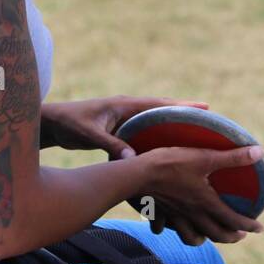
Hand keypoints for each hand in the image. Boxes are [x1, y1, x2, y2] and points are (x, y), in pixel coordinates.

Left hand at [39, 96, 208, 159]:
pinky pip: (144, 133)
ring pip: (155, 123)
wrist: (51, 123)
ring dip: (173, 129)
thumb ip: (110, 144)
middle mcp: (127, 109)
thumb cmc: (68, 124)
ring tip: (197, 137)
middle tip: (212, 122)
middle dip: (185, 116)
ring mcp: (124, 119)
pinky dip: (157, 139)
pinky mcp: (119, 130)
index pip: (159, 104)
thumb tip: (133, 159)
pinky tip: (168, 152)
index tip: (206, 108)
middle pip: (163, 112)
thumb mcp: (90, 134)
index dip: (182, 107)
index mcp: (124, 105)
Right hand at [136, 145, 263, 244]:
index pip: (233, 220)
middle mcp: (192, 214)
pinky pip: (164, 227)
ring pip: (190, 237)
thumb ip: (232, 157)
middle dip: (230, 237)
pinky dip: (169, 229)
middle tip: (239, 235)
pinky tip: (168, 226)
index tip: (260, 228)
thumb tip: (259, 152)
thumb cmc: (172, 163)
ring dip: (202, 239)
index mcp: (206, 204)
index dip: (249, 225)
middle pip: (215, 234)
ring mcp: (175, 216)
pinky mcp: (159, 212)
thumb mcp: (205, 157)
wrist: (138, 173)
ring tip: (208, 235)